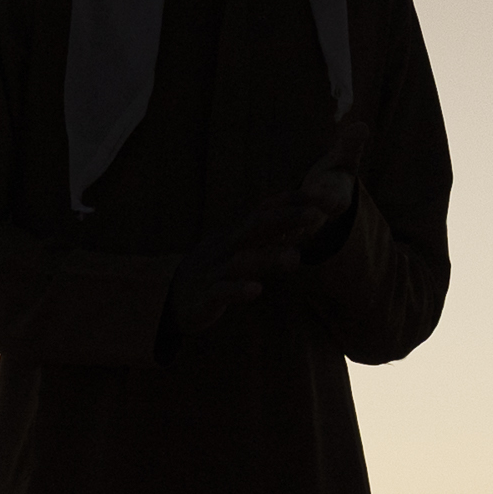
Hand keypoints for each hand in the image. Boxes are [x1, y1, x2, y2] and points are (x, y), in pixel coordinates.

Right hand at [163, 117, 364, 341]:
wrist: (171, 297)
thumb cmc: (215, 271)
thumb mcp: (242, 251)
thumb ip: (269, 240)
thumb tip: (300, 228)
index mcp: (237, 234)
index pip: (266, 210)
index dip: (292, 201)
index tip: (321, 196)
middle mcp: (226, 245)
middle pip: (256, 225)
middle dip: (286, 218)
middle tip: (316, 215)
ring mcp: (214, 269)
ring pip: (242, 259)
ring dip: (269, 256)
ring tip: (296, 257)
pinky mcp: (205, 295)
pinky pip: (221, 290)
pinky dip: (237, 290)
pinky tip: (256, 291)